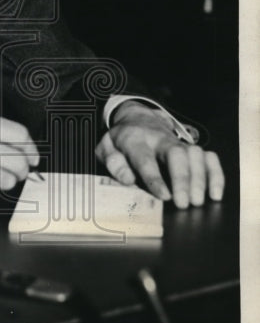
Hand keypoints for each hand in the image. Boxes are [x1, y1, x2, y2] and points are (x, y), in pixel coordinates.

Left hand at [95, 101, 223, 207]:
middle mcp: (160, 139)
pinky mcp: (192, 148)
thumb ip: (112, 162)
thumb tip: (128, 180)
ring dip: (200, 179)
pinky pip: (209, 158)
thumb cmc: (121, 141)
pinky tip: (215, 194)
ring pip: (195, 155)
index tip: (164, 197)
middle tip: (184, 203)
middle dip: (183, 179)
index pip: (145, 159)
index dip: (155, 178)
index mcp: (135, 140)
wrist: (138, 120)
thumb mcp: (106, 147)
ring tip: (198, 202)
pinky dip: (215, 175)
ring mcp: (179, 142)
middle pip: (176, 154)